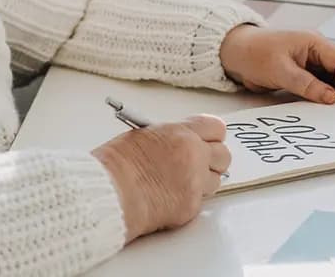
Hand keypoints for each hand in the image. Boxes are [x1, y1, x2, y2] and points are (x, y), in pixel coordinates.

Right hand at [91, 115, 229, 242]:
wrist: (109, 193)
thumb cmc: (117, 164)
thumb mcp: (144, 135)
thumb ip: (171, 137)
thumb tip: (182, 142)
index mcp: (182, 133)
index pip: (216, 127)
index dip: (212, 135)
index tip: (207, 140)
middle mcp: (194, 156)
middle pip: (224, 155)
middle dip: (213, 159)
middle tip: (199, 162)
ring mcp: (195, 183)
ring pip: (216, 180)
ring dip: (204, 181)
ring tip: (181, 181)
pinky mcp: (191, 207)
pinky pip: (200, 201)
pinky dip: (189, 199)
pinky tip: (169, 196)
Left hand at [218, 26, 334, 103]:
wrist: (235, 52)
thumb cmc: (254, 53)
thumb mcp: (279, 71)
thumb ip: (306, 84)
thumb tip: (331, 97)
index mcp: (313, 41)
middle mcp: (317, 48)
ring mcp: (313, 59)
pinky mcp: (307, 70)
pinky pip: (326, 79)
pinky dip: (331, 90)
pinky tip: (328, 102)